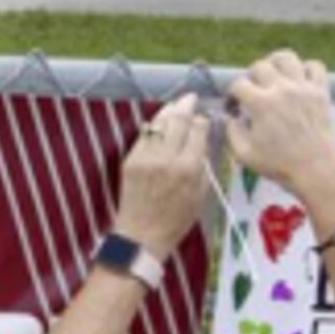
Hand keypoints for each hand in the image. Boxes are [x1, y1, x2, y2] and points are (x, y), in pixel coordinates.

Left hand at [111, 93, 210, 251]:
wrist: (141, 235)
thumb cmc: (177, 220)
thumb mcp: (201, 194)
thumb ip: (203, 163)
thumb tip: (203, 138)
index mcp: (188, 168)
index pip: (198, 129)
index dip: (202, 120)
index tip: (204, 118)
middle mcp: (167, 159)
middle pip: (178, 120)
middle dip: (186, 106)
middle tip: (191, 98)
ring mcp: (146, 158)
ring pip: (159, 123)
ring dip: (169, 111)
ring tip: (177, 105)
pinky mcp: (130, 161)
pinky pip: (144, 136)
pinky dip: (153, 127)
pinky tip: (159, 124)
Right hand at [224, 50, 334, 204]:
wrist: (316, 169)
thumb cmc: (279, 165)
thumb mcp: (244, 154)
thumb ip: (231, 131)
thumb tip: (229, 117)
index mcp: (261, 104)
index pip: (238, 84)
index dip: (231, 94)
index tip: (234, 106)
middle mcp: (281, 89)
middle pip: (260, 65)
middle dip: (251, 77)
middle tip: (253, 92)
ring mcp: (304, 87)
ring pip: (286, 57)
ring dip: (276, 63)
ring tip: (274, 76)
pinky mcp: (321, 91)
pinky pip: (315, 66)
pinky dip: (305, 68)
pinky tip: (299, 80)